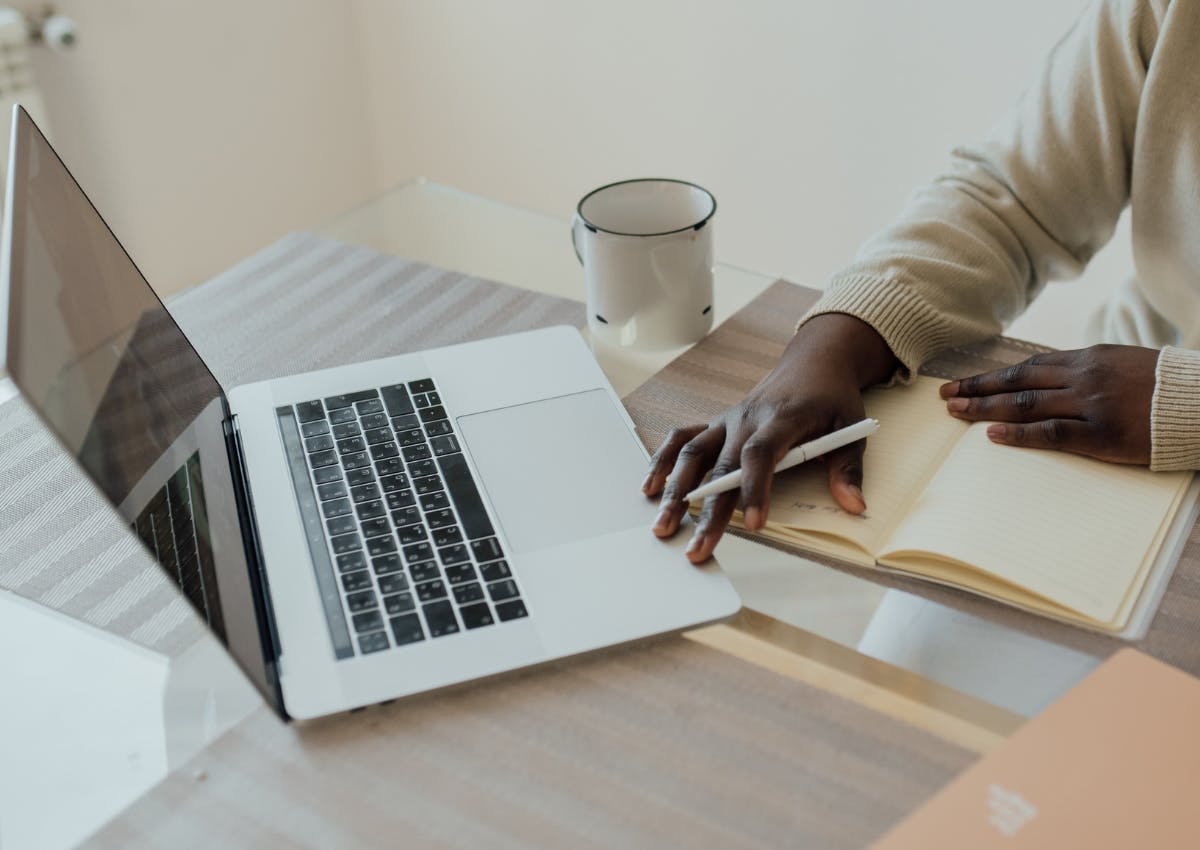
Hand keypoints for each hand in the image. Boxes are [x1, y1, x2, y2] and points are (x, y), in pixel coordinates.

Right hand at [641, 314, 897, 563]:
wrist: (812, 363)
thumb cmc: (831, 398)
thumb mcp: (852, 428)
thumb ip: (848, 468)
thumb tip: (854, 505)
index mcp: (781, 418)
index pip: (761, 453)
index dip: (755, 488)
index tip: (754, 524)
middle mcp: (746, 418)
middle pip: (720, 465)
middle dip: (706, 511)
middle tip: (696, 548)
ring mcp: (726, 420)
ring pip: (692, 453)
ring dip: (675, 490)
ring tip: (663, 525)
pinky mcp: (716, 424)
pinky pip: (682, 439)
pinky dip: (663, 462)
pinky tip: (651, 488)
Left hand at [940, 343, 1157, 464]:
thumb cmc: (1162, 386)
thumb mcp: (1120, 363)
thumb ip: (1084, 369)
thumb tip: (1047, 377)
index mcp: (1087, 358)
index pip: (1027, 366)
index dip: (991, 376)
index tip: (963, 383)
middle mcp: (1083, 377)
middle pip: (1018, 382)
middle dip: (978, 390)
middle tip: (945, 397)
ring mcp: (1091, 404)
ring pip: (1027, 404)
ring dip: (987, 409)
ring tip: (956, 412)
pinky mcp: (1102, 434)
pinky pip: (1053, 433)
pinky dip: (1020, 434)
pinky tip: (993, 435)